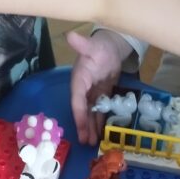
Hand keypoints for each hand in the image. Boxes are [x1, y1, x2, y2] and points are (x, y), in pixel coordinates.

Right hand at [69, 29, 129, 144]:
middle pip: (83, 111)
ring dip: (92, 128)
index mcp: (78, 80)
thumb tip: (70, 35)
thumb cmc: (100, 46)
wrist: (109, 48)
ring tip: (92, 143)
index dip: (79, 114)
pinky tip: (101, 134)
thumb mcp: (92, 46)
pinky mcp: (101, 96)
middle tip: (86, 142)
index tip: (82, 126)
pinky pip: (100, 111)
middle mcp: (83, 90)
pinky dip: (100, 122)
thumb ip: (82, 44)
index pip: (77, 100)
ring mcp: (92, 94)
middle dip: (85, 126)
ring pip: (91, 114)